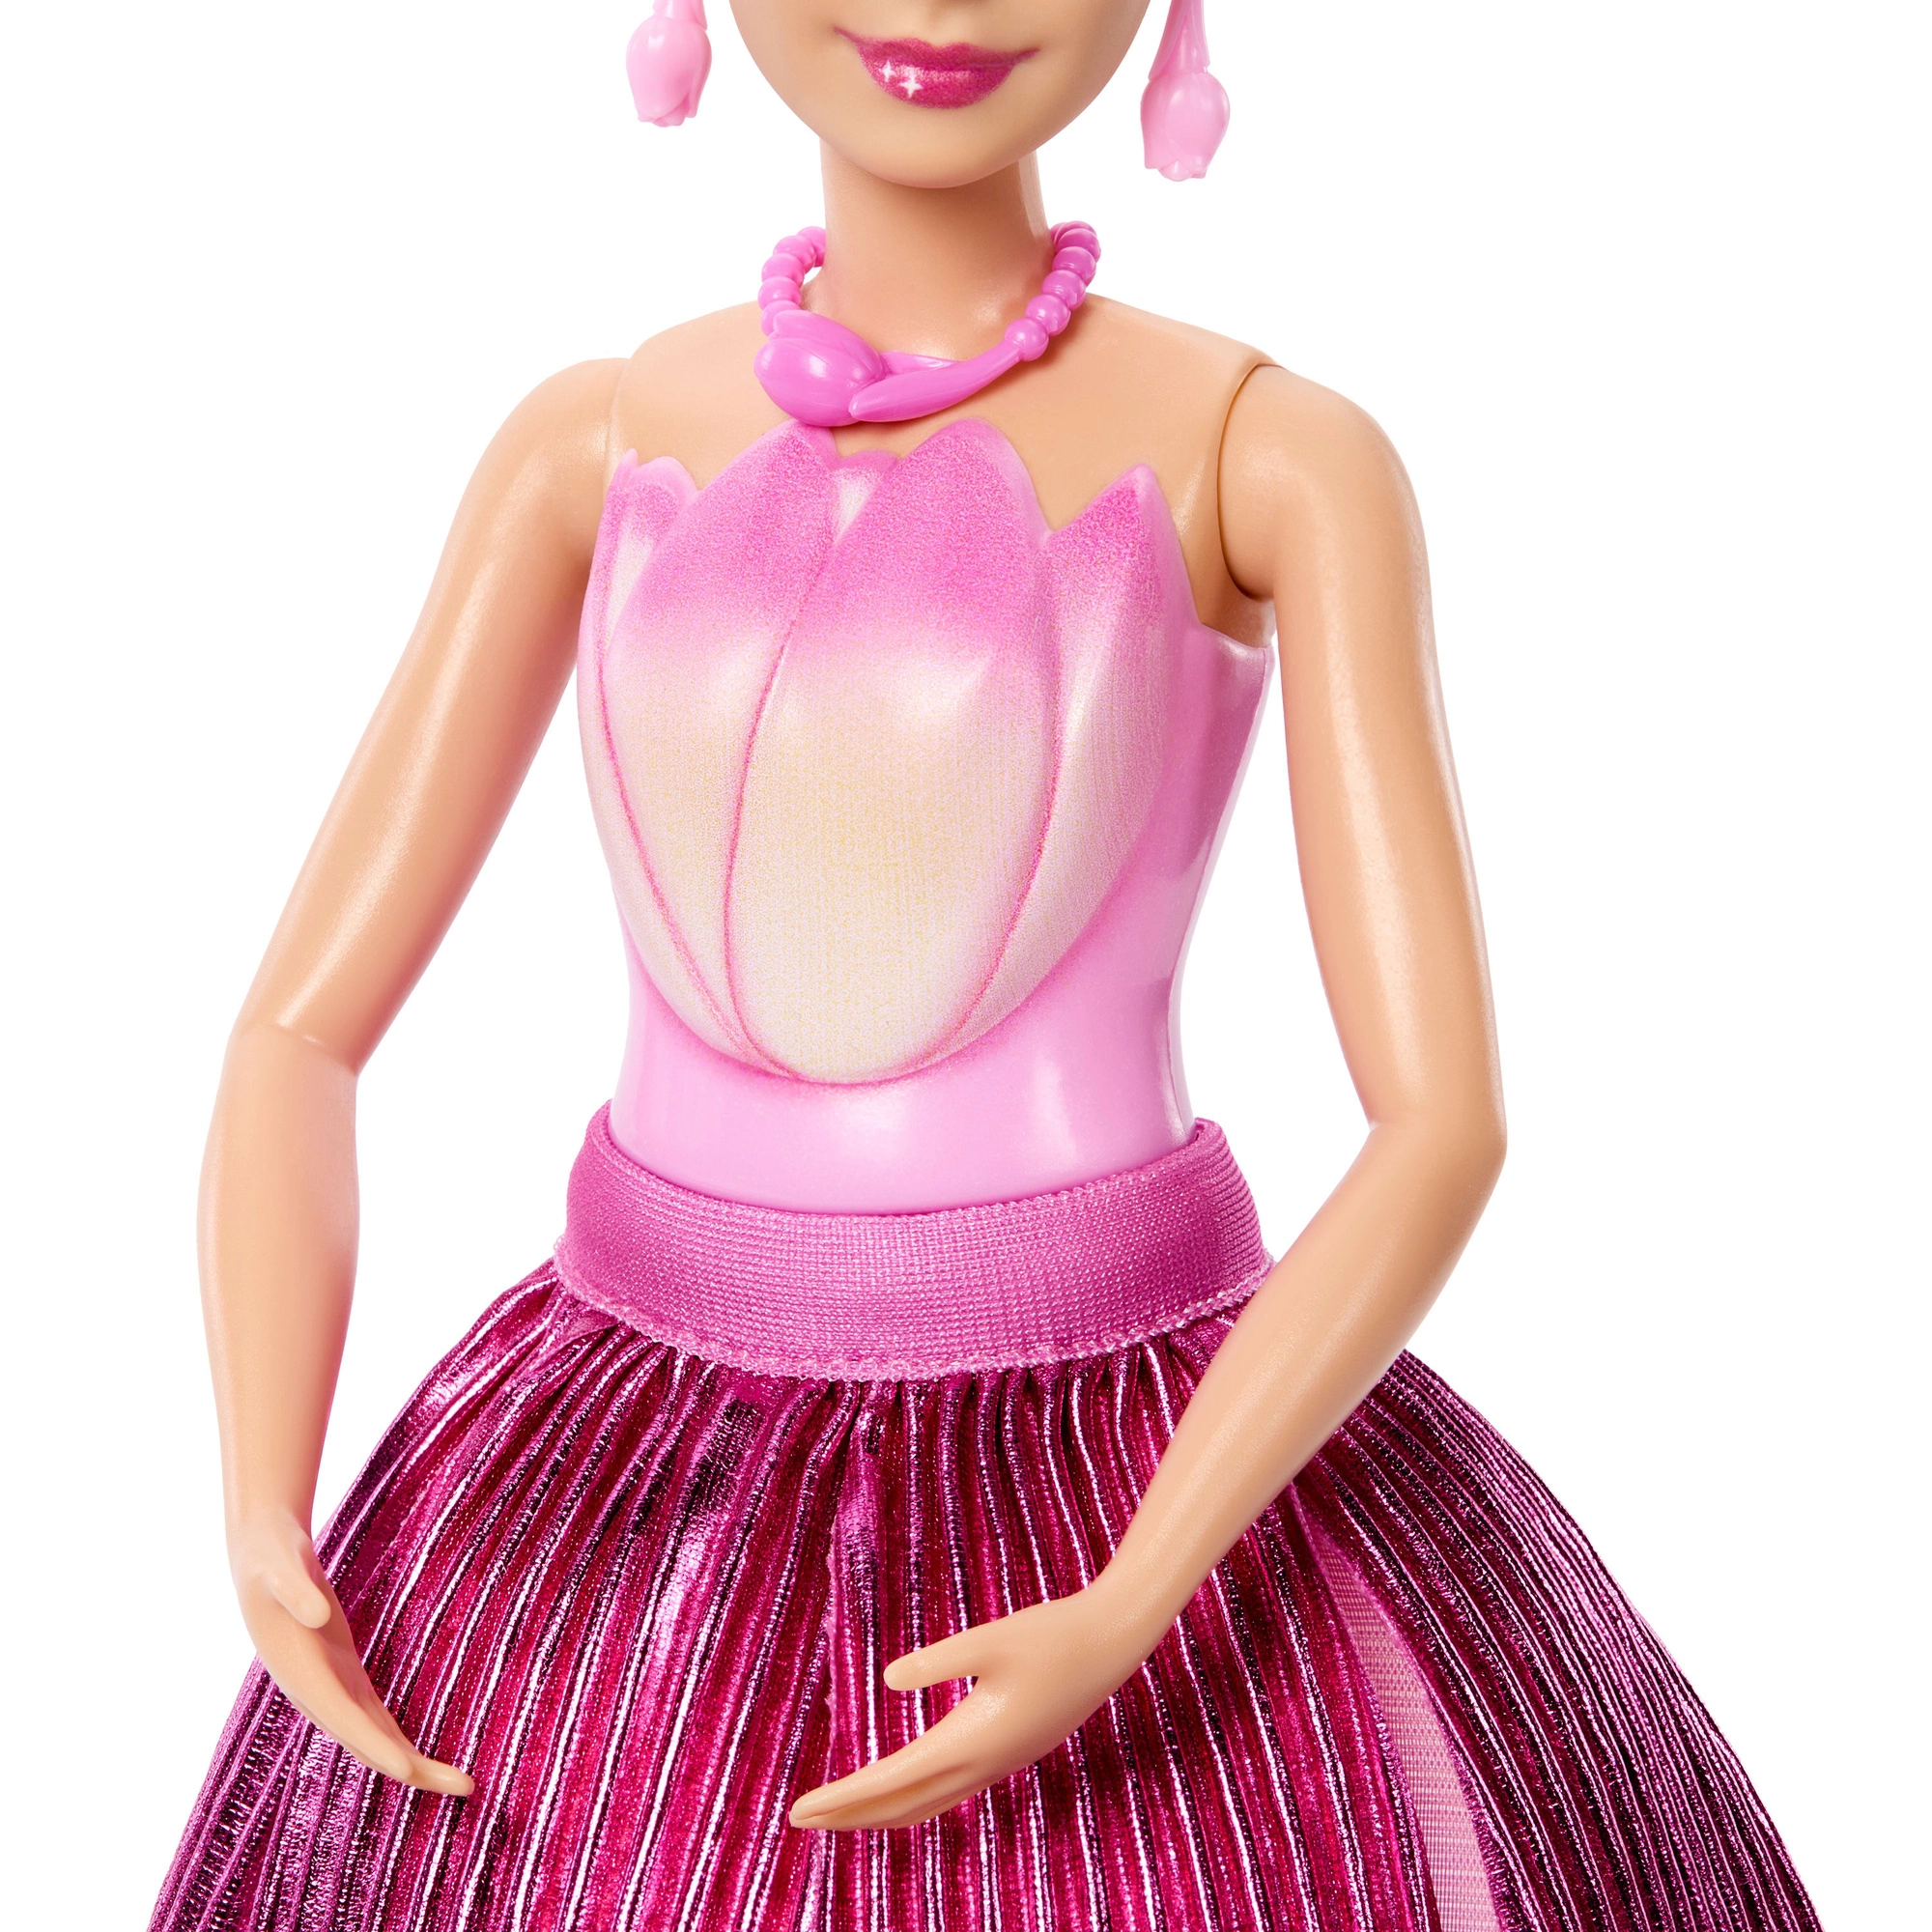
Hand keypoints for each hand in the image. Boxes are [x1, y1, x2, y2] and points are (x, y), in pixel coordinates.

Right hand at [229, 1507, 473, 1796]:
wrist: (260, 1560)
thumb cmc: (272, 1561)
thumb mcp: (282, 1568)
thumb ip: (297, 1591)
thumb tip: (318, 1614)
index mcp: (304, 1674)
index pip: (346, 1719)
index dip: (377, 1745)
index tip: (410, 1771)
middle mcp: (317, 1693)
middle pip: (369, 1743)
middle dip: (415, 1769)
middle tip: (468, 1789)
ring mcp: (330, 1689)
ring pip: (375, 1739)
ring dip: (413, 1764)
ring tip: (460, 1784)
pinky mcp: (343, 1676)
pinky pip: (374, 1721)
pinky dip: (398, 1742)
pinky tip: (422, 1761)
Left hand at [787, 1583, 1152, 1830]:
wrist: (1111, 1642)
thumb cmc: (1052, 1633)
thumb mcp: (992, 1637)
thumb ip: (940, 1659)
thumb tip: (889, 1678)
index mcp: (972, 1740)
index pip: (891, 1783)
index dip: (843, 1798)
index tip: (799, 1810)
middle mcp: (983, 1763)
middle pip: (903, 1807)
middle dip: (851, 1815)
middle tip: (801, 1819)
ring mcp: (1000, 1763)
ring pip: (929, 1805)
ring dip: (882, 1812)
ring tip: (843, 1812)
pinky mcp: (1011, 1752)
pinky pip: (951, 1792)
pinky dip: (916, 1800)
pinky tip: (905, 1788)